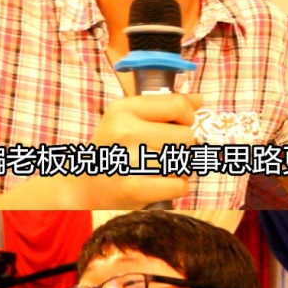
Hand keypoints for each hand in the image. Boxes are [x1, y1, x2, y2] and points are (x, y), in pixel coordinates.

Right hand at [63, 91, 201, 212]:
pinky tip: (163, 183)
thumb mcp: (130, 117)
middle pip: (186, 136)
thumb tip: (199, 99)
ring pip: (184, 162)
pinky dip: (177, 186)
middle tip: (170, 152)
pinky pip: (179, 186)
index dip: (188, 118)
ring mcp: (129, 161)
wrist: (87, 185)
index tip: (179, 126)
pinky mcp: (134, 189)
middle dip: (185, 147)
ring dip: (181, 168)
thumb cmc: (115, 147)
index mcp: (124, 109)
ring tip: (164, 168)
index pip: (178, 106)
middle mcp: (125, 131)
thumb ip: (165, 105)